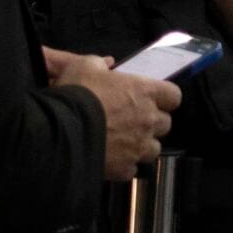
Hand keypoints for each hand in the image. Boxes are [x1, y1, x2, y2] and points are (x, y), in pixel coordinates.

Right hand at [51, 53, 180, 178]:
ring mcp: (138, 146)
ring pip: (153, 149)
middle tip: (131, 121)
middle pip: (165, 124)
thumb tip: (107, 64)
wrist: (58, 131)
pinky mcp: (124, 168)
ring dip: (141, 145)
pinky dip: (124, 165)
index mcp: (145, 92)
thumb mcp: (85, 66)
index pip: (173, 96)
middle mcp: (149, 120)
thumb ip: (100, 63)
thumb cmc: (76, 95)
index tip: (150, 99)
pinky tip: (110, 158)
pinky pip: (132, 169)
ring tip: (122, 142)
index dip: (163, 98)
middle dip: (151, 123)